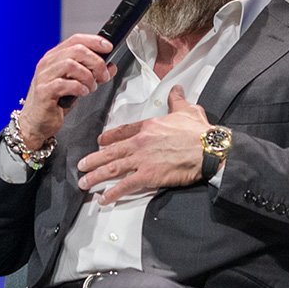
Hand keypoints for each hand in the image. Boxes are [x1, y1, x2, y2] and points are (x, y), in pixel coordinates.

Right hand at [18, 34, 118, 146]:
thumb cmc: (54, 102)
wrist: (36, 123)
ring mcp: (43, 77)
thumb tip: (110, 66)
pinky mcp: (43, 91)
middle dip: (96, 62)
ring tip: (91, 87)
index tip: (108, 48)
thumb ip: (93, 73)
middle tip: (103, 75)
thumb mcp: (77, 84)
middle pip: (76, 50)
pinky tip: (82, 93)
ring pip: (70, 65)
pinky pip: (63, 84)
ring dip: (87, 76)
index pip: (76, 39)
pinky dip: (78, 87)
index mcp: (55, 57)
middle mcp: (47, 63)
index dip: (94, 41)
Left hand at [77, 86, 210, 203]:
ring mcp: (142, 160)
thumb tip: (177, 88)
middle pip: (110, 152)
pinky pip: (125, 185)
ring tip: (84, 183)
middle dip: (93, 160)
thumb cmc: (199, 131)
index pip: (122, 131)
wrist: (208, 149)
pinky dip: (113, 193)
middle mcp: (140, 143)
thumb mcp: (187, 109)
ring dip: (95, 177)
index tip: (99, 142)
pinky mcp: (148, 176)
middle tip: (81, 166)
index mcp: (148, 127)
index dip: (108, 138)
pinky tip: (104, 199)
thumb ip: (177, 100)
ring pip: (112, 168)